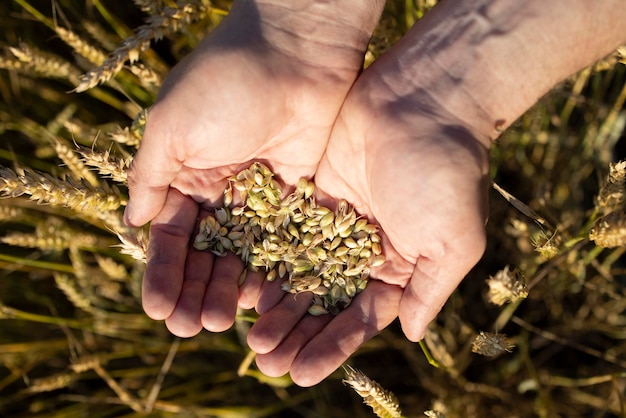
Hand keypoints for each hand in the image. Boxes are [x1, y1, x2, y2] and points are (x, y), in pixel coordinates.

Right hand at [125, 2, 382, 336]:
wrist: (296, 51)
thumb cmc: (224, 83)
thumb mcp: (172, 127)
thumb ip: (152, 176)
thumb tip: (134, 222)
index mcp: (187, 174)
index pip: (171, 236)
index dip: (164, 273)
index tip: (157, 309)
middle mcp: (222, 191)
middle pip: (207, 254)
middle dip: (195, 290)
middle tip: (190, 329)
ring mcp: (262, 196)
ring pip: (244, 255)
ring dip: (229, 289)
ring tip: (221, 323)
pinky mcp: (299, 196)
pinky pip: (284, 242)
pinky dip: (272, 271)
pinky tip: (263, 301)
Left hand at [246, 52, 490, 385]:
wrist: (421, 99)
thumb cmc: (445, 172)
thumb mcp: (452, 240)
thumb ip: (430, 290)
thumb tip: (410, 336)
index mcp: (399, 267)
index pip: (360, 319)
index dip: (332, 347)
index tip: (302, 374)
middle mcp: (366, 251)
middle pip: (325, 303)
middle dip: (297, 334)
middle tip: (265, 363)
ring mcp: (337, 224)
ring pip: (300, 274)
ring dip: (277, 307)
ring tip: (248, 338)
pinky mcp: (313, 196)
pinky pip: (284, 236)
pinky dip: (268, 263)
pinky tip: (244, 289)